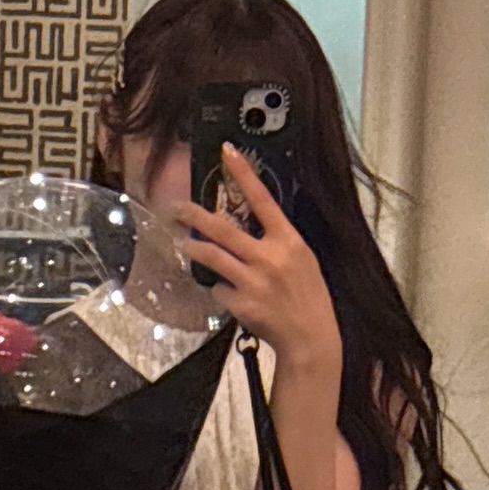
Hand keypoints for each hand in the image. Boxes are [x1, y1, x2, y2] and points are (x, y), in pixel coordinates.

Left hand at [175, 145, 342, 374]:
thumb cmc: (308, 296)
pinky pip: (218, 288)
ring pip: (211, 256)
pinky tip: (226, 291)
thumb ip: (276, 240)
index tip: (227, 151)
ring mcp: (254, 281)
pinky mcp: (241, 304)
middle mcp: (270, 257)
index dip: (244, 173)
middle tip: (177, 208)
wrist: (310, 337)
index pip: (263, 199)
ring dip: (194, 248)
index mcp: (289, 241)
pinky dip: (218, 287)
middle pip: (223, 228)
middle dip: (195, 215)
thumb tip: (247, 223)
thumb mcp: (302, 259)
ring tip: (185, 245)